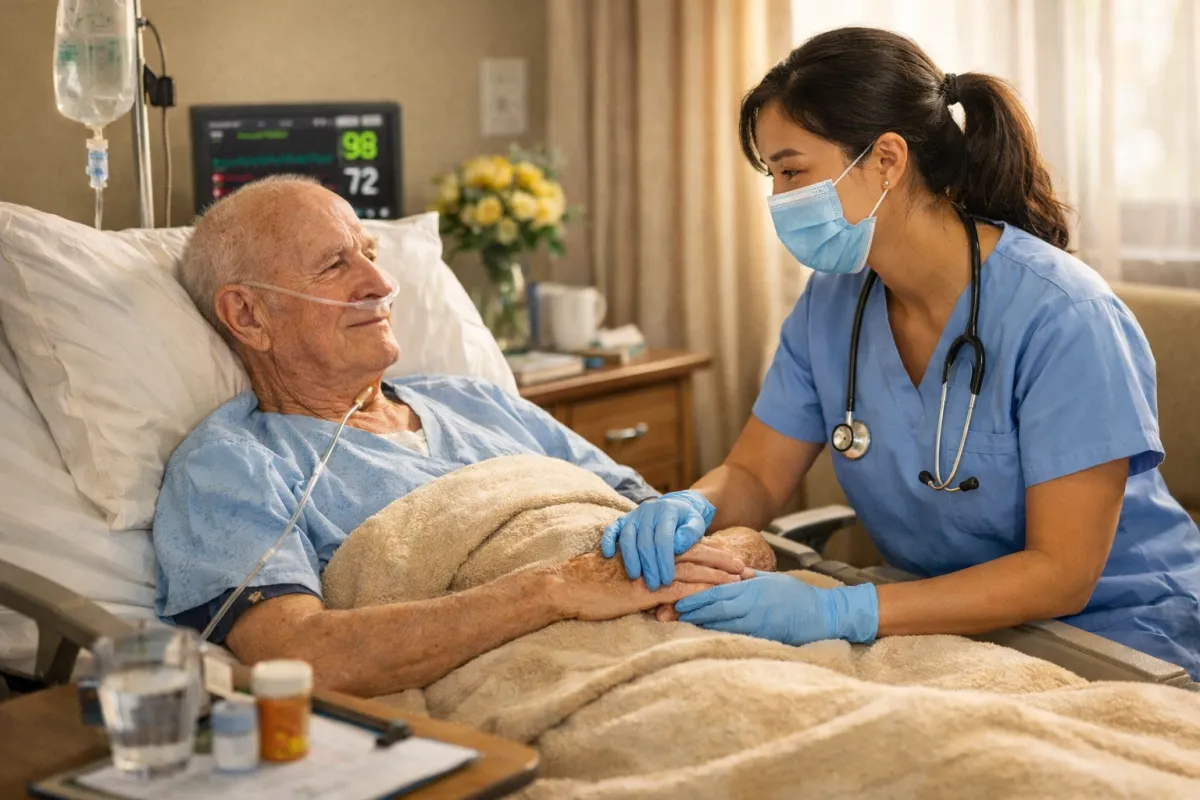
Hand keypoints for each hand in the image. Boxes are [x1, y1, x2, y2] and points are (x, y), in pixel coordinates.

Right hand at [552, 550, 742, 621]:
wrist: (565, 586)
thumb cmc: (586, 584)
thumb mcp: (617, 575)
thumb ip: (636, 575)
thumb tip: (649, 584)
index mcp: (646, 550)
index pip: (684, 547)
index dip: (708, 552)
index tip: (728, 560)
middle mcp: (651, 556)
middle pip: (695, 553)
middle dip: (722, 560)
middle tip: (746, 567)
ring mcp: (651, 571)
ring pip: (694, 567)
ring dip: (721, 572)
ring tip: (743, 578)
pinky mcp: (648, 589)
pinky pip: (683, 586)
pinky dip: (705, 587)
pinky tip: (722, 591)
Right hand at [600, 490, 715, 590]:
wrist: (677, 506)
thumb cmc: (687, 521)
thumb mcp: (697, 524)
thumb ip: (691, 533)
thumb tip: (677, 546)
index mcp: (667, 510)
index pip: (663, 538)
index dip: (664, 560)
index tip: (667, 580)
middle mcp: (648, 511)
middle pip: (644, 541)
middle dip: (649, 566)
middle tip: (653, 585)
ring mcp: (634, 515)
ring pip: (627, 537)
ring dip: (630, 559)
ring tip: (635, 577)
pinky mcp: (623, 519)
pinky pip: (612, 529)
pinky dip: (607, 541)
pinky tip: (608, 555)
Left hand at [673, 571, 878, 644]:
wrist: (823, 615)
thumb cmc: (797, 595)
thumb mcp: (771, 580)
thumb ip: (748, 578)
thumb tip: (728, 574)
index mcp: (753, 587)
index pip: (717, 591)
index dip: (695, 597)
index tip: (676, 599)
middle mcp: (752, 604)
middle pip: (714, 609)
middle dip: (690, 612)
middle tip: (668, 613)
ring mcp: (757, 622)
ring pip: (721, 625)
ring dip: (700, 625)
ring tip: (680, 624)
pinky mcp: (763, 637)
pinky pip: (736, 637)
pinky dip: (718, 636)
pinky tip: (704, 637)